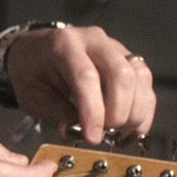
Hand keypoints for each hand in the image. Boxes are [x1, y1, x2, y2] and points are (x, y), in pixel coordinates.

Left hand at [5, 24, 154, 143]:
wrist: (34, 51)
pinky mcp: (126, 57)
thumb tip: (79, 131)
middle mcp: (93, 39)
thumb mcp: (31, 94)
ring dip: (135, 111)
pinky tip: (133, 127)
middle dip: (118, 112)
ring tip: (120, 134)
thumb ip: (55, 112)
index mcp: (63, 45)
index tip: (94, 137)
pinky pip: (145, 81)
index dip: (94, 111)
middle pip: (120, 74)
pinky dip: (144, 107)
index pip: (86, 76)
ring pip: (139, 76)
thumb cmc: (31, 71)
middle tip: (106, 135)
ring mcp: (113, 46)